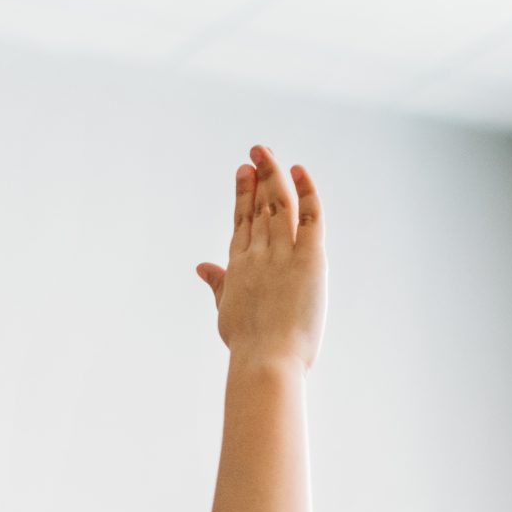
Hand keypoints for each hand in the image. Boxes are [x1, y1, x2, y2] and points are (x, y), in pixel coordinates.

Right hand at [196, 144, 324, 367]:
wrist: (266, 360)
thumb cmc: (248, 345)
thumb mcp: (227, 310)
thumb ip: (218, 284)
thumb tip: (202, 266)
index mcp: (239, 266)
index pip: (242, 221)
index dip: (243, 194)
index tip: (244, 171)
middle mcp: (258, 254)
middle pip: (259, 207)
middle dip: (258, 176)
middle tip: (258, 151)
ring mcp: (281, 254)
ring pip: (279, 205)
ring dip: (274, 176)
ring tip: (270, 154)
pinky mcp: (308, 259)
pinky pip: (309, 217)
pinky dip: (306, 192)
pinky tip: (300, 171)